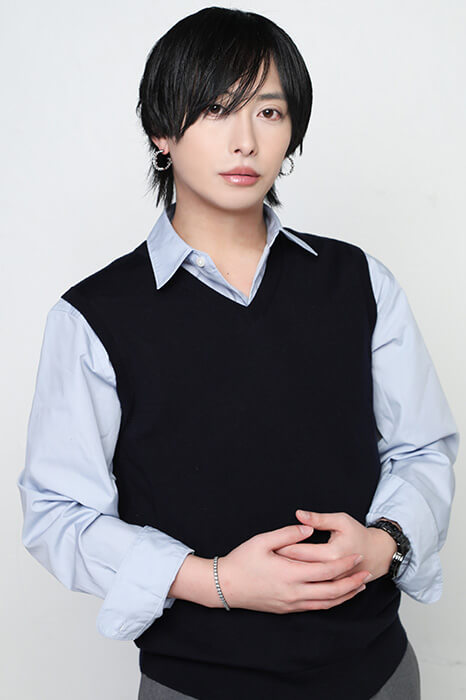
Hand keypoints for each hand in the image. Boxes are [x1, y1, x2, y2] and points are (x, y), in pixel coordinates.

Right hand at [217, 522, 371, 613]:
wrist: (225, 586)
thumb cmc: (242, 561)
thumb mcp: (262, 540)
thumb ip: (287, 533)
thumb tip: (308, 528)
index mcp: (290, 573)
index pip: (326, 571)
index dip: (344, 564)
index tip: (357, 556)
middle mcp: (294, 592)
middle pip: (332, 590)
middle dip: (351, 582)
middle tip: (366, 573)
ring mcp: (291, 603)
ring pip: (326, 603)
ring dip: (345, 595)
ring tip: (359, 587)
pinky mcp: (287, 609)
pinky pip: (315, 608)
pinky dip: (331, 602)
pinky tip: (337, 596)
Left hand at [273, 510, 396, 582]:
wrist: (378, 554)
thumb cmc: (358, 534)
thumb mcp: (340, 520)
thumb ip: (318, 518)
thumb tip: (299, 514)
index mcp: (331, 554)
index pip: (300, 552)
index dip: (283, 548)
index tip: (266, 544)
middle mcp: (330, 573)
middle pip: (299, 568)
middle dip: (281, 563)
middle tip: (264, 557)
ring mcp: (332, 584)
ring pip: (305, 583)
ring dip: (289, 576)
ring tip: (272, 569)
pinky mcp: (333, 590)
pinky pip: (313, 592)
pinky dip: (300, 586)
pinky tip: (289, 580)